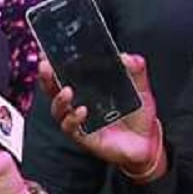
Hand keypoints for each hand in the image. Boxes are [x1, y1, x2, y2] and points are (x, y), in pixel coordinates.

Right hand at [38, 54, 163, 178]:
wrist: (147, 141)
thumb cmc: (138, 113)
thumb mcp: (140, 87)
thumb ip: (136, 70)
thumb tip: (126, 56)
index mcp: (86, 88)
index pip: (63, 73)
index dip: (52, 63)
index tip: (46, 52)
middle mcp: (77, 103)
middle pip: (53, 90)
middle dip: (46, 78)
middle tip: (45, 66)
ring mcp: (79, 121)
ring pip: (58, 110)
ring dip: (58, 100)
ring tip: (67, 91)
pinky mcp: (84, 137)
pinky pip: (71, 129)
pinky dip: (73, 119)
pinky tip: (81, 111)